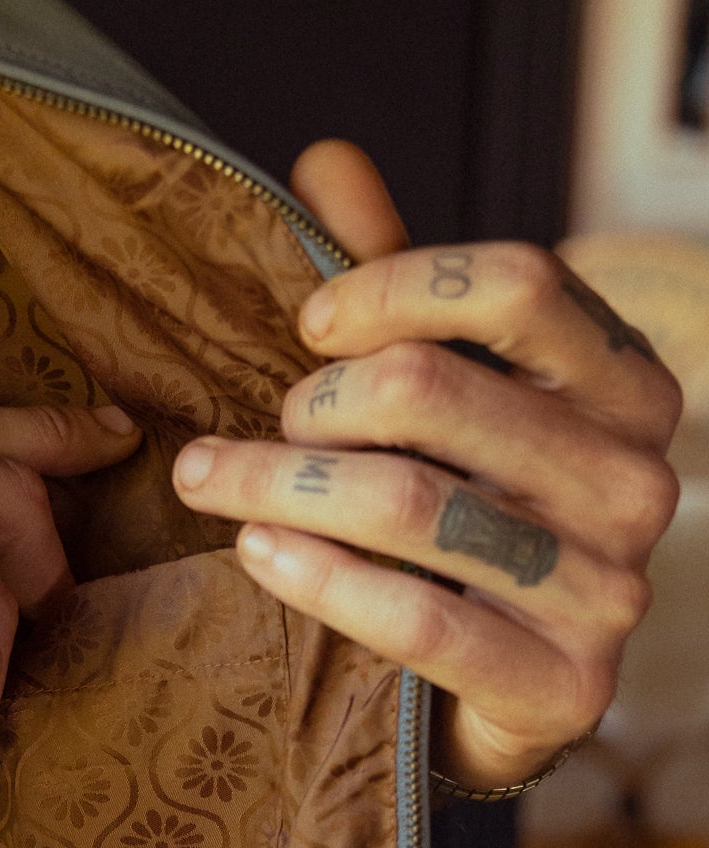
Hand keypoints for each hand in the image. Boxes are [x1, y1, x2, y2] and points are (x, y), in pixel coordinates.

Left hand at [170, 140, 682, 789]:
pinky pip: (418, 619)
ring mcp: (610, 587)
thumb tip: (327, 160)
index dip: (393, 287)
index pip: (516, 286)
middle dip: (312, 402)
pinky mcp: (563, 683)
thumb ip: (396, 289)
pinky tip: (251, 552)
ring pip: (409, 503)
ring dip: (279, 484)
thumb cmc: (469, 514)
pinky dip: (317, 577)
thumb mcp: (441, 393)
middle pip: (434, 391)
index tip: (309, 323)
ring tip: (211, 479)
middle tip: (259, 426)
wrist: (506, 688)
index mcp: (623, 383)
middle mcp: (636, 477)